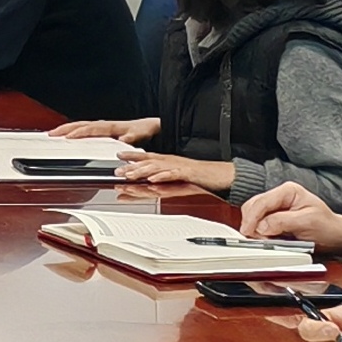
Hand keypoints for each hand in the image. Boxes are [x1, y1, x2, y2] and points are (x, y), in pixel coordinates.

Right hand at [49, 117, 158, 143]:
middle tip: (51, 134)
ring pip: (79, 125)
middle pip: (80, 125)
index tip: (68, 137)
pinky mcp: (100, 129)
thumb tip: (123, 139)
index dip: (79, 133)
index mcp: (111, 126)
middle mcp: (103, 124)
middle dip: (64, 129)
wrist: (146, 126)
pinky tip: (66, 135)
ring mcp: (101, 126)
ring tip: (53, 133)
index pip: (91, 129)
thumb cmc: (142, 130)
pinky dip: (72, 130)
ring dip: (65, 129)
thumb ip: (131, 137)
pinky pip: (83, 128)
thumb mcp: (140, 134)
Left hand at [111, 151, 236, 191]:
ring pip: (158, 167)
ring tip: (130, 175)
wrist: (224, 176)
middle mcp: (173, 162)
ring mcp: (180, 167)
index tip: (118, 155)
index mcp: (170, 162)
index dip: (132, 155)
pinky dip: (163, 177)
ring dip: (142, 171)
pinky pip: (174, 175)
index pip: (148, 157)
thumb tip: (151, 186)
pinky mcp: (190, 174)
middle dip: (131, 166)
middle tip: (117, 171)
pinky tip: (153, 180)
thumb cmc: (203, 178)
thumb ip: (166, 182)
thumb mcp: (181, 178)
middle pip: (148, 162)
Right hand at [242, 181, 341, 255]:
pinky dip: (259, 232)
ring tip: (264, 241)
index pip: (262, 202)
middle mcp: (280, 196)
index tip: (248, 232)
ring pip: (254, 214)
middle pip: (254, 206)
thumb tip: (261, 226)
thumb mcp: (308, 223)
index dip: (252, 218)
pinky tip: (267, 239)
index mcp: (288, 191)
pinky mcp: (275, 217)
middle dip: (252, 224)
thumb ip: (282, 222)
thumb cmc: (329, 228)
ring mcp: (277, 206)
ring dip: (255, 229)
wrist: (339, 237)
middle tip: (256, 240)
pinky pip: (259, 222)